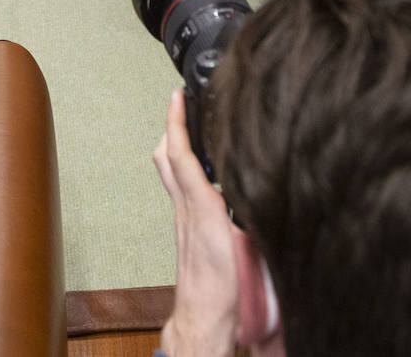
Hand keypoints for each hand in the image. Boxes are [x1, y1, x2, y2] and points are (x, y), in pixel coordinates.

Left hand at [153, 89, 239, 356]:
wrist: (204, 314)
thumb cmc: (219, 284)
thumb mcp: (232, 239)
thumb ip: (232, 206)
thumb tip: (243, 178)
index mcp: (195, 204)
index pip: (178, 153)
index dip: (176, 122)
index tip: (176, 96)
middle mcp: (186, 207)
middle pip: (167, 158)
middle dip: (173, 127)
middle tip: (184, 106)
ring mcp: (186, 217)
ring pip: (174, 172)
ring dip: (181, 146)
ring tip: (198, 129)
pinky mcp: (193, 230)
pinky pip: (186, 188)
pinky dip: (193, 170)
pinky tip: (210, 171)